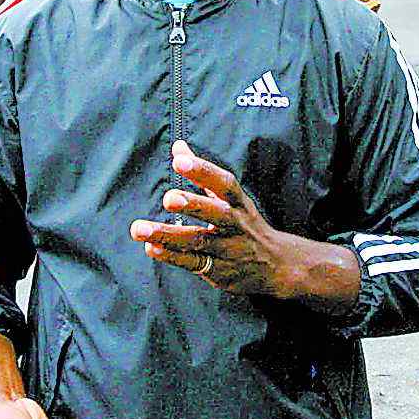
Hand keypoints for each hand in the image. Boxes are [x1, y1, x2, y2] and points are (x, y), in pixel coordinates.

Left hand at [131, 141, 352, 305]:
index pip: (225, 184)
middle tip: (168, 198)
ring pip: (199, 242)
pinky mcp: (220, 272)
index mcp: (239, 203)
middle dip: (194, 205)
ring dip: (168, 235)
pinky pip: (195, 264)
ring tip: (139, 229)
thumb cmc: (245, 225)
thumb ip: (202, 174)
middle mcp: (236, 225)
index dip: (204, 171)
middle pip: (217, 214)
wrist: (278, 266)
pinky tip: (152, 248)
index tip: (180, 159)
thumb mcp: (231, 198)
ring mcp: (229, 250)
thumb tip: (178, 146)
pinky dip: (173, 257)